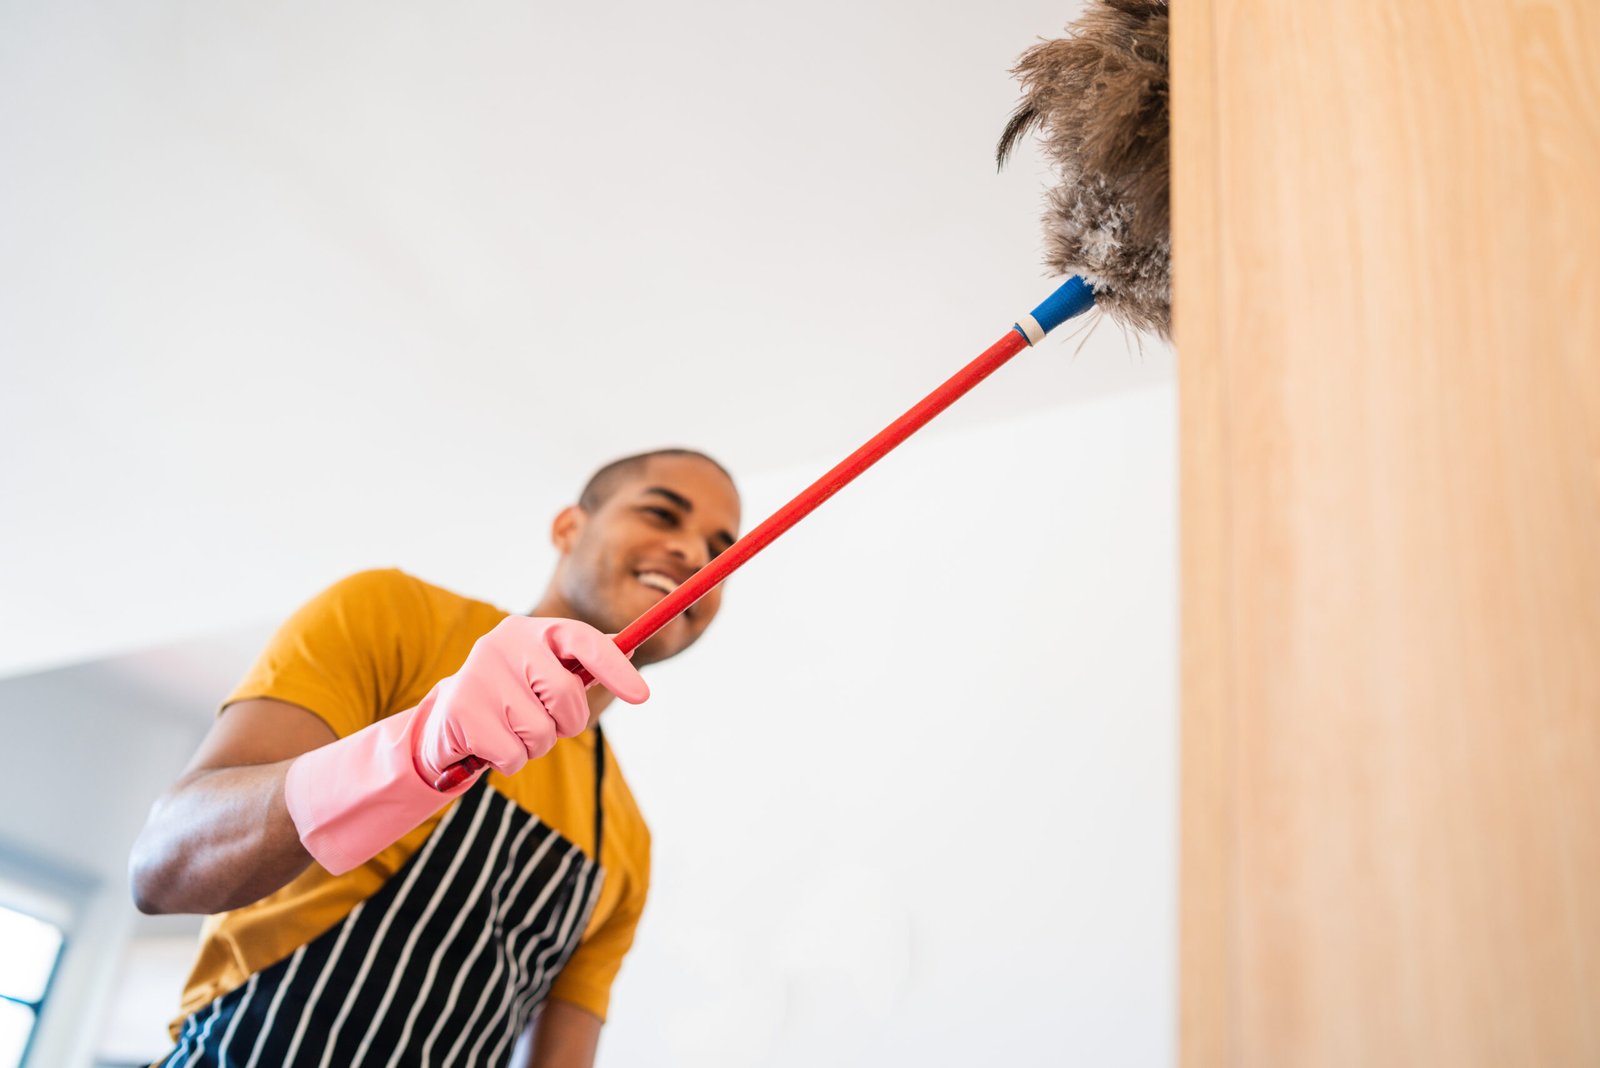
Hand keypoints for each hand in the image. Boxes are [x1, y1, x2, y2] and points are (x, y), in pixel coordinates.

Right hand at [413, 616, 649, 779]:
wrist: (446, 722)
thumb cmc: (512, 697)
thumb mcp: (546, 672)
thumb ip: (584, 660)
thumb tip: (633, 646)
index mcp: (534, 630)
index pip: (584, 640)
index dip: (616, 668)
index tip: (642, 696)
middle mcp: (504, 643)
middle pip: (566, 696)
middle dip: (564, 722)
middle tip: (544, 722)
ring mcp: (479, 674)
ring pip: (539, 732)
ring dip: (532, 745)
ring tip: (509, 731)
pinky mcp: (461, 710)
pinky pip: (513, 755)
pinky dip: (508, 761)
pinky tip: (489, 745)